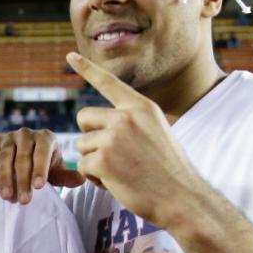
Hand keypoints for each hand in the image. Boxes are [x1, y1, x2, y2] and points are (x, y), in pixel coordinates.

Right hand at [0, 128, 83, 203]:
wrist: (25, 157)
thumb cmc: (43, 166)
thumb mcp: (55, 171)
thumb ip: (66, 176)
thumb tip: (82, 179)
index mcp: (46, 138)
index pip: (42, 152)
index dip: (40, 169)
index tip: (38, 187)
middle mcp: (27, 134)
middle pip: (23, 157)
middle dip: (23, 180)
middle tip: (23, 200)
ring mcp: (9, 136)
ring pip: (5, 157)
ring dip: (5, 178)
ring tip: (6, 197)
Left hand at [68, 52, 207, 227]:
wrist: (182, 198)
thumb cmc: (168, 171)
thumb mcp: (157, 132)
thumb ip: (132, 122)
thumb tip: (100, 125)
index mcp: (141, 107)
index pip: (109, 83)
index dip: (87, 68)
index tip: (70, 55)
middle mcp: (126, 117)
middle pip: (84, 117)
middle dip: (89, 136)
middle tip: (111, 154)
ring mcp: (114, 137)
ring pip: (81, 145)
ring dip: (94, 161)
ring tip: (121, 171)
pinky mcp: (103, 160)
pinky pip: (82, 166)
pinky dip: (94, 178)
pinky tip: (117, 182)